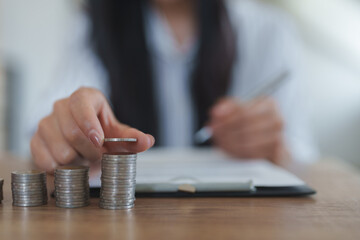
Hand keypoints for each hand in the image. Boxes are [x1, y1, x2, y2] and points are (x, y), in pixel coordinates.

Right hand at [30, 87, 154, 171]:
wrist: (83, 147)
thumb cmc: (102, 137)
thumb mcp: (119, 136)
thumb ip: (132, 138)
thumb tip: (147, 141)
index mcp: (84, 97)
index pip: (81, 103)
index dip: (89, 124)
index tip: (100, 141)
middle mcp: (62, 106)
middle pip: (72, 131)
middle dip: (90, 151)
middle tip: (99, 156)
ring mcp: (45, 123)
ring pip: (60, 150)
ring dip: (77, 161)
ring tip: (83, 157)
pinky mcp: (35, 141)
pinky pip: (45, 160)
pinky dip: (61, 168)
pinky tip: (69, 163)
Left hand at [209, 97, 289, 163]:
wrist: (268, 140)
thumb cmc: (253, 122)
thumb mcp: (239, 109)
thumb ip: (227, 106)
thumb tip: (216, 112)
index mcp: (269, 104)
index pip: (244, 112)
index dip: (226, 118)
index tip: (213, 121)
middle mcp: (277, 119)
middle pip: (245, 127)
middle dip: (225, 130)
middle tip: (213, 132)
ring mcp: (278, 136)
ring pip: (247, 141)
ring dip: (229, 142)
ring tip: (219, 141)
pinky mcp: (275, 152)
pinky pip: (251, 154)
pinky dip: (236, 152)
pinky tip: (228, 148)